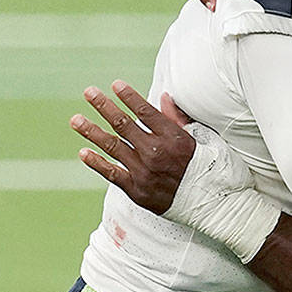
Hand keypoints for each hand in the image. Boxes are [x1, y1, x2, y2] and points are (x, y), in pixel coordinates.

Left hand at [71, 79, 278, 261]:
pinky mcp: (138, 190)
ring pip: (113, 147)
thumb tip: (163, 97)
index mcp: (174, 138)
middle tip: (89, 92)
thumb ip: (179, 120)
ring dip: (92, 131)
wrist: (216, 207)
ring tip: (76, 120)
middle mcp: (156, 152)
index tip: (115, 84)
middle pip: (124, 124)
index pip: (146, 112)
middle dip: (104, 106)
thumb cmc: (213, 170)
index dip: (129, 97)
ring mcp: (145, 172)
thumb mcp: (203, 139)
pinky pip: (112, 174)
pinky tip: (83, 152)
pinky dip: (97, 163)